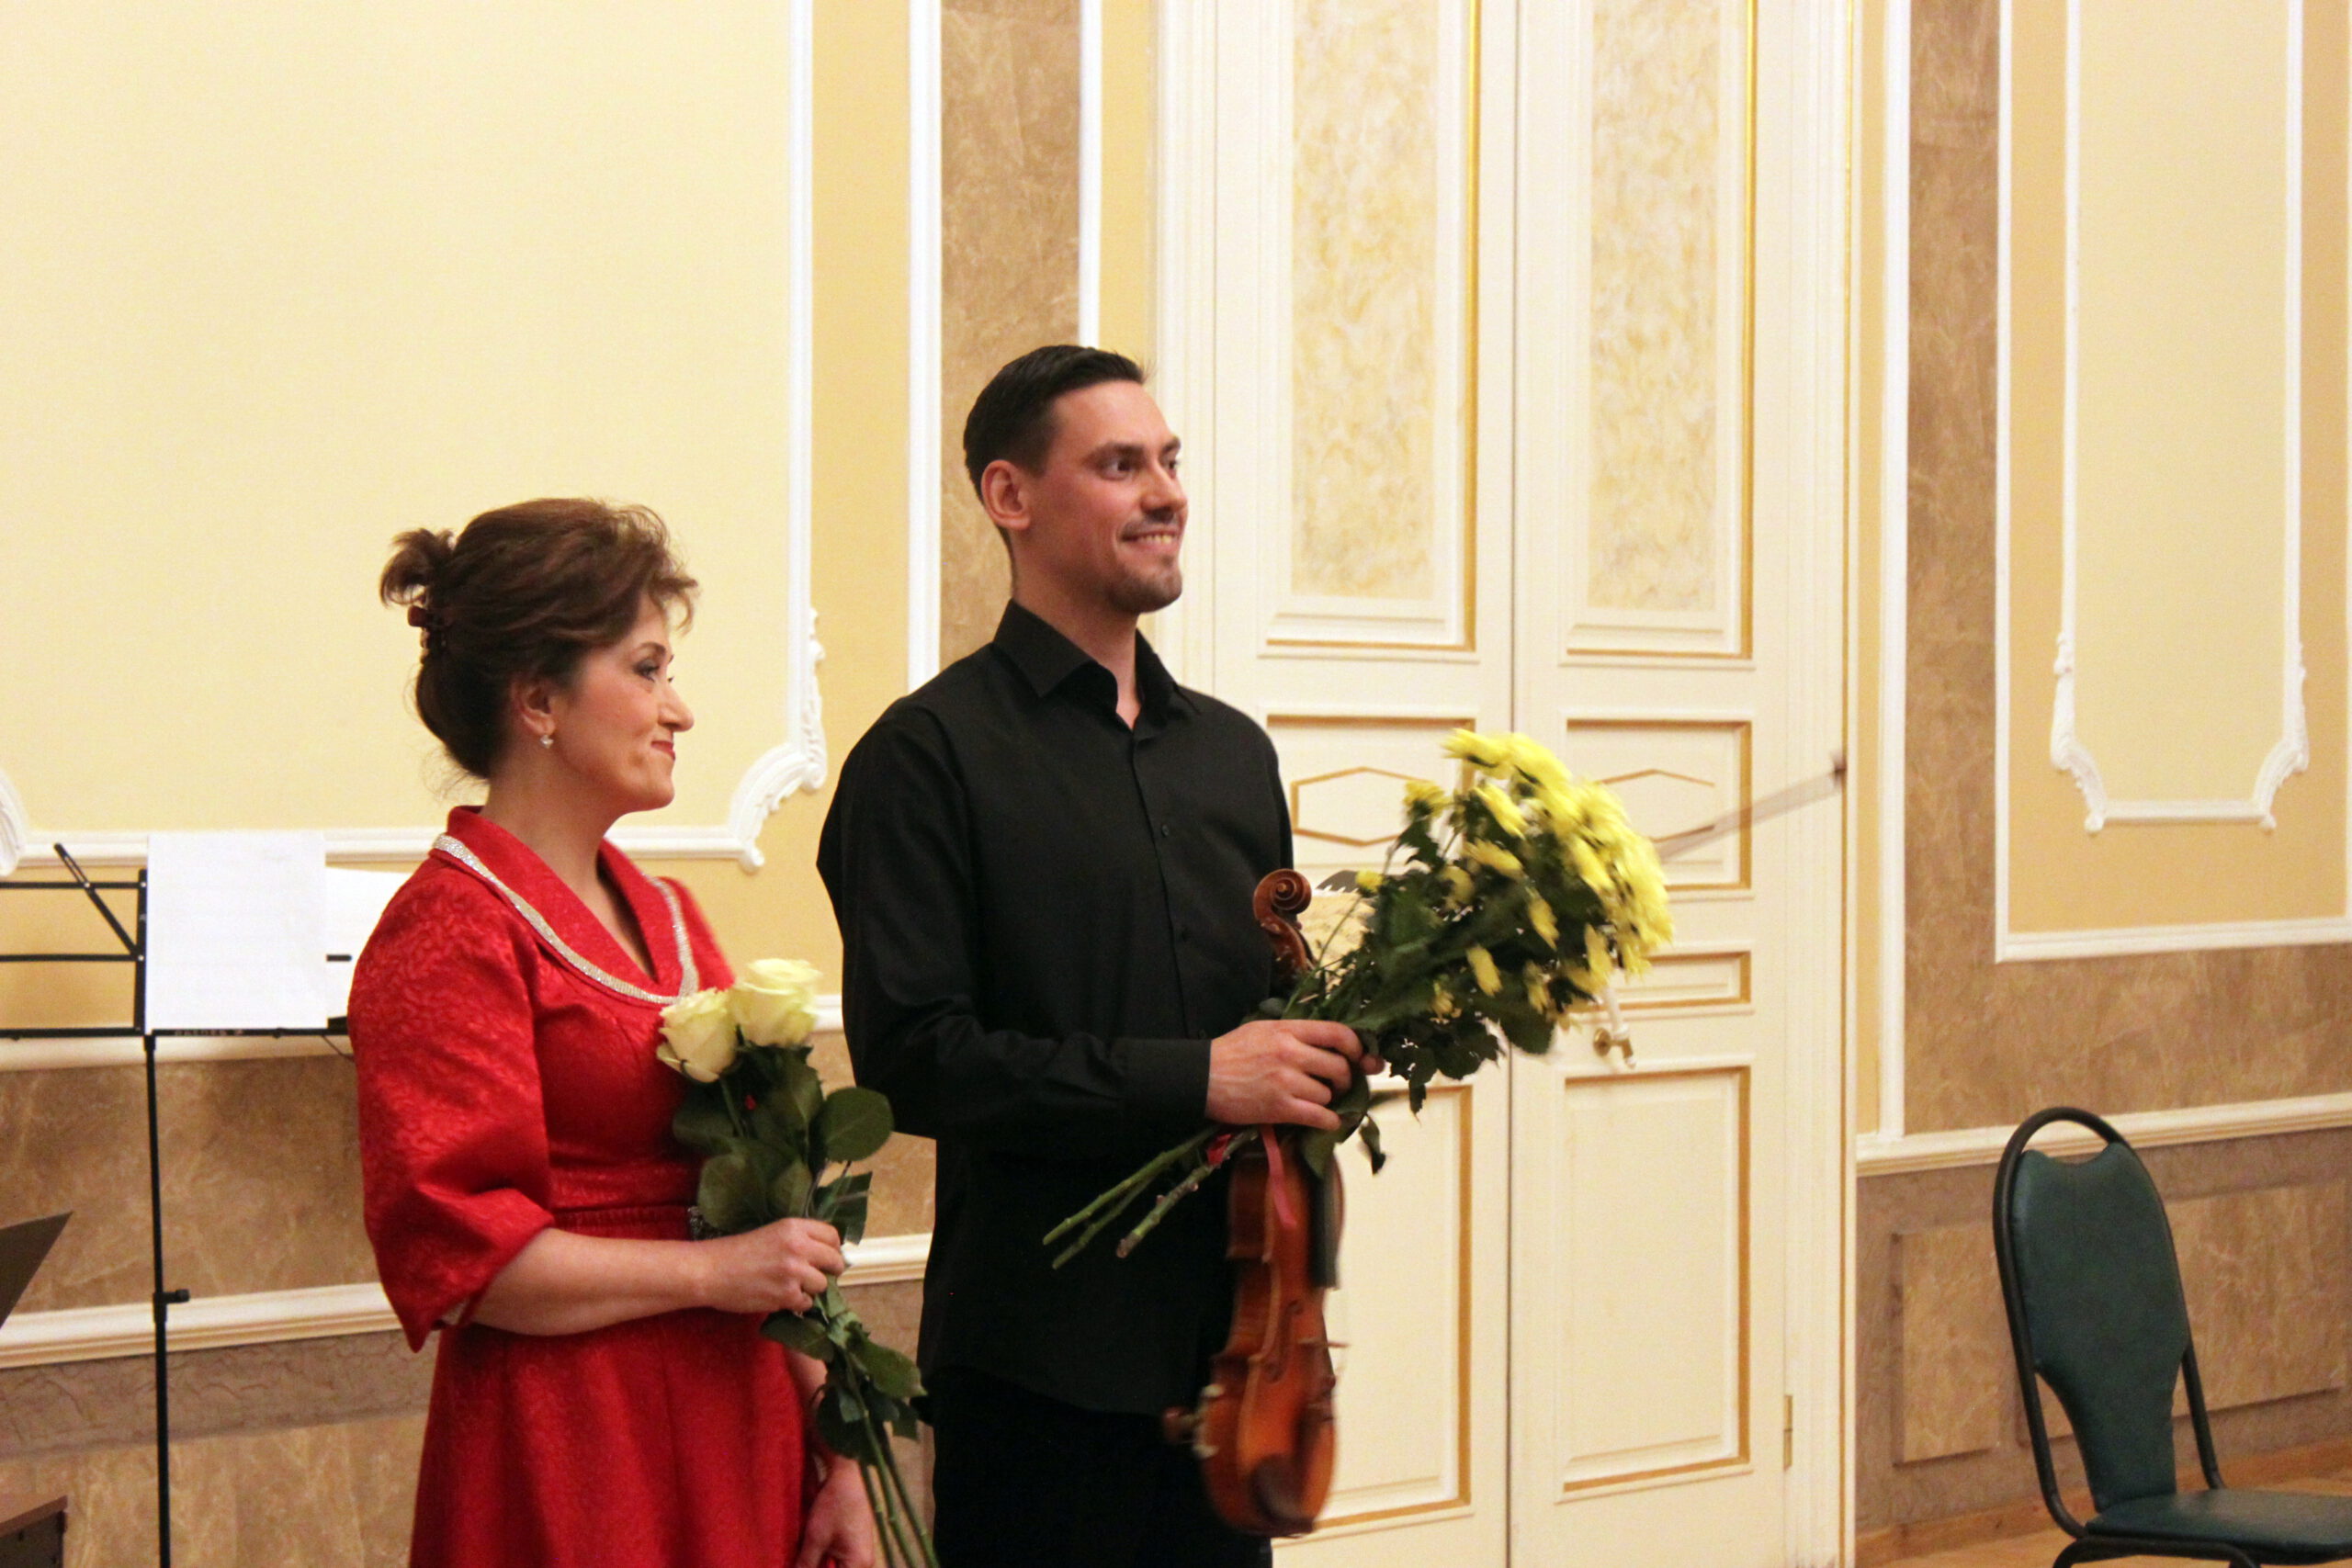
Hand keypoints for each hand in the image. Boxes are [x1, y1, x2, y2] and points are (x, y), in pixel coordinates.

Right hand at [696, 1218, 843, 1314]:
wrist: (712, 1270)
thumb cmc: (737, 1251)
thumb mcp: (772, 1233)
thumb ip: (798, 1239)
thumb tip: (825, 1253)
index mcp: (794, 1227)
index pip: (833, 1235)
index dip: (833, 1248)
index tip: (827, 1256)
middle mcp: (799, 1247)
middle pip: (834, 1261)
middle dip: (830, 1270)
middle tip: (819, 1276)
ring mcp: (794, 1272)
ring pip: (822, 1284)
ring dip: (811, 1288)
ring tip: (792, 1287)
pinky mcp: (787, 1295)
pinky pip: (807, 1302)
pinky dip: (797, 1303)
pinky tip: (781, 1297)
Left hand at [794, 1460, 878, 1567]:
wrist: (847, 1477)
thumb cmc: (834, 1505)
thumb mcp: (815, 1538)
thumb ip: (805, 1564)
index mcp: (858, 1564)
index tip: (800, 1566)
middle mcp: (864, 1563)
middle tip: (800, 1561)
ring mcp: (861, 1554)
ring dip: (820, 1565)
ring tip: (804, 1556)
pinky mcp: (856, 1545)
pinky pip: (841, 1562)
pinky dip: (825, 1560)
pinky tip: (812, 1555)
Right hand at [1206, 1018, 1368, 1128]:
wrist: (1202, 1077)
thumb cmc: (1232, 1051)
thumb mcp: (1264, 1029)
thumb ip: (1296, 1033)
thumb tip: (1330, 1043)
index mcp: (1288, 1030)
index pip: (1338, 1033)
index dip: (1357, 1047)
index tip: (1360, 1057)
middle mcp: (1291, 1053)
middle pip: (1340, 1067)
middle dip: (1345, 1079)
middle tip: (1338, 1085)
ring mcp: (1286, 1082)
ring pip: (1328, 1094)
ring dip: (1328, 1100)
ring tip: (1317, 1100)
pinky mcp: (1280, 1108)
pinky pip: (1320, 1117)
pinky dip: (1329, 1121)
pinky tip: (1327, 1121)